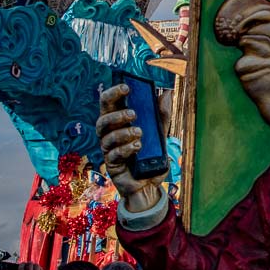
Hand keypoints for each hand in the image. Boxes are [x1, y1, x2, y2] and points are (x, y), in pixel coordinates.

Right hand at [97, 84, 170, 212]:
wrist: (149, 181)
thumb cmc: (150, 152)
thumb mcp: (159, 131)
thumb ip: (162, 113)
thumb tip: (167, 92)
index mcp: (117, 120)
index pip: (108, 102)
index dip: (114, 92)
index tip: (127, 87)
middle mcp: (108, 133)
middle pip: (102, 118)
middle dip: (117, 114)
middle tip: (133, 113)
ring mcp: (108, 149)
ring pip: (107, 136)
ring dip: (123, 132)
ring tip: (139, 132)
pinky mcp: (111, 164)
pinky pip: (113, 154)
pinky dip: (126, 148)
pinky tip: (137, 146)